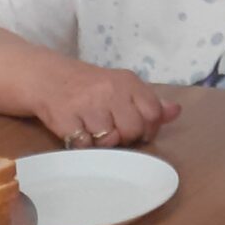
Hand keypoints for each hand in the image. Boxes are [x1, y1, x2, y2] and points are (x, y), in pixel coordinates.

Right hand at [32, 58, 181, 148]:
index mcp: (127, 82)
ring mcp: (87, 105)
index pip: (153, 113)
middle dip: (125, 137)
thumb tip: (176, 112)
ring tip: (94, 130)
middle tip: (113, 130)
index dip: (149, 129)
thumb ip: (150, 101)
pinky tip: (79, 132)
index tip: (139, 131)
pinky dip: (83, 146)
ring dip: (103, 143)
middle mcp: (109, 90)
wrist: (48, 78)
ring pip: (109, 140)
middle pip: (132, 130)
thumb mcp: (123, 86)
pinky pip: (85, 146)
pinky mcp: (65, 119)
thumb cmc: (91, 86)